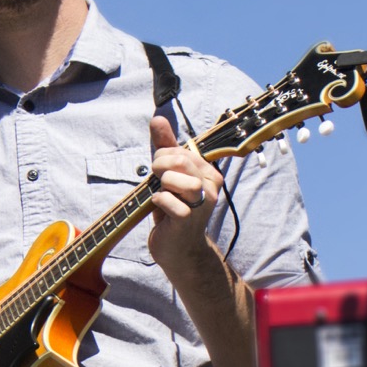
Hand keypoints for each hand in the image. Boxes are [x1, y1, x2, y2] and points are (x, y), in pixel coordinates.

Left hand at [147, 115, 222, 268]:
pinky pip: (168, 201)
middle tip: (156, 180)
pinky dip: (158, 201)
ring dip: (161, 185)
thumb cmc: (172, 209)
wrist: (177, 248)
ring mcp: (202, 203)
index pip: (181, 151)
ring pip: (177, 180)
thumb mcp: (168, 175)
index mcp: (208, 172)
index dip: (162, 156)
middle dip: (159, 167)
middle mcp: (211, 186)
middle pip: (179, 161)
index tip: (159, 171)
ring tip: (160, 194)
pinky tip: (158, 207)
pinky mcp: (189, 219)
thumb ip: (165, 146)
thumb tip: (158, 118)